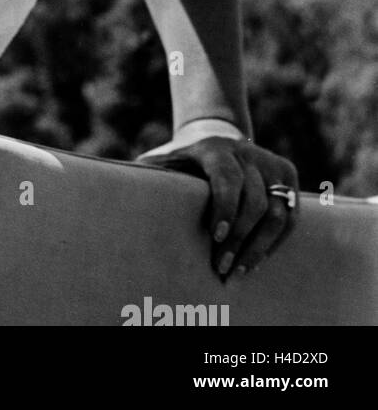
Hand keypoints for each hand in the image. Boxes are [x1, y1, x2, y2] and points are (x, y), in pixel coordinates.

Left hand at [140, 135, 298, 279]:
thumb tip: (118, 191)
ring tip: (241, 272)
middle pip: (255, 201)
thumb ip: (148, 174)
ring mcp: (269, 162)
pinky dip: (276, 241)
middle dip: (240, 239)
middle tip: (224, 269)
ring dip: (260, 247)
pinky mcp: (287, 174)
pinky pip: (291, 215)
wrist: (214, 137)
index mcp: (213, 148)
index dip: (225, 207)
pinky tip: (259, 259)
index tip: (216, 236)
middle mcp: (246, 152)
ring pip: (278, 212)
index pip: (227, 177)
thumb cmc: (181, 160)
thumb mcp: (163, 161)